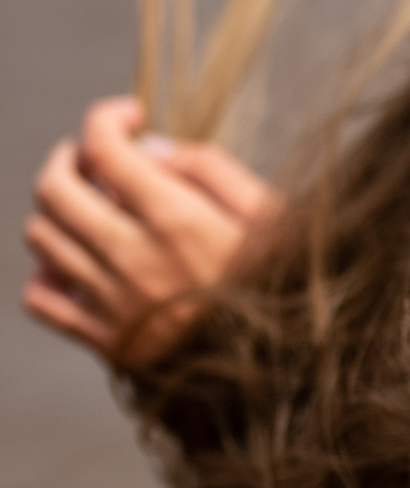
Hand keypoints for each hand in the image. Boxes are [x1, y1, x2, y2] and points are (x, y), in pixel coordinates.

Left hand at [22, 96, 280, 369]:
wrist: (290, 373)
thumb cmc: (291, 285)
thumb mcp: (273, 214)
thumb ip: (212, 170)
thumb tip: (152, 149)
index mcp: (177, 220)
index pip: (103, 148)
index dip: (106, 117)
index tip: (130, 115)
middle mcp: (133, 258)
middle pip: (54, 189)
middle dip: (68, 157)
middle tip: (97, 157)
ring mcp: (112, 303)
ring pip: (42, 237)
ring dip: (58, 209)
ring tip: (93, 207)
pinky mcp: (105, 342)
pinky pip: (41, 300)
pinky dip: (46, 274)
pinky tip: (77, 264)